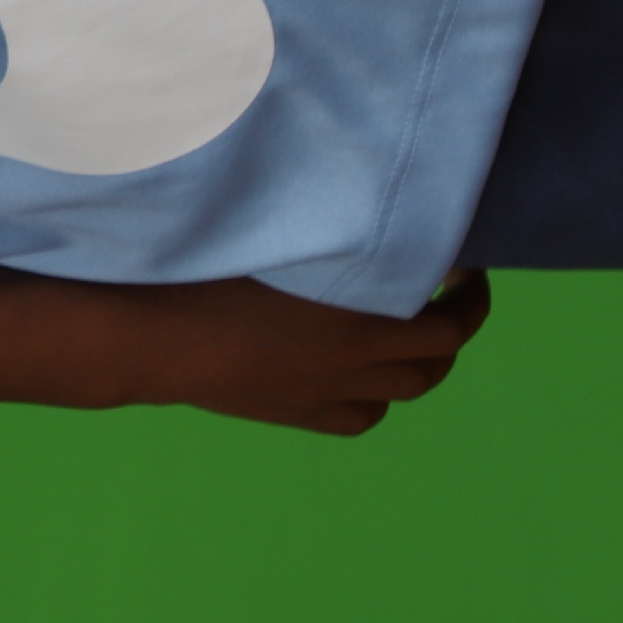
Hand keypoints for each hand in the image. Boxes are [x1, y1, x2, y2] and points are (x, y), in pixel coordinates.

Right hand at [77, 269, 494, 435]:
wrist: (151, 339)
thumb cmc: (204, 273)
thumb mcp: (279, 239)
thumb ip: (332, 230)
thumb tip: (373, 206)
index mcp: (358, 327)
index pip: (451, 327)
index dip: (471, 300)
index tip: (468, 268)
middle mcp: (352, 370)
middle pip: (436, 365)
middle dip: (454, 330)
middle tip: (449, 295)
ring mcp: (323, 397)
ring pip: (402, 393)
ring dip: (420, 363)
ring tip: (411, 332)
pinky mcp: (294, 413)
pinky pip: (361, 417)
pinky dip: (375, 395)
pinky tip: (359, 371)